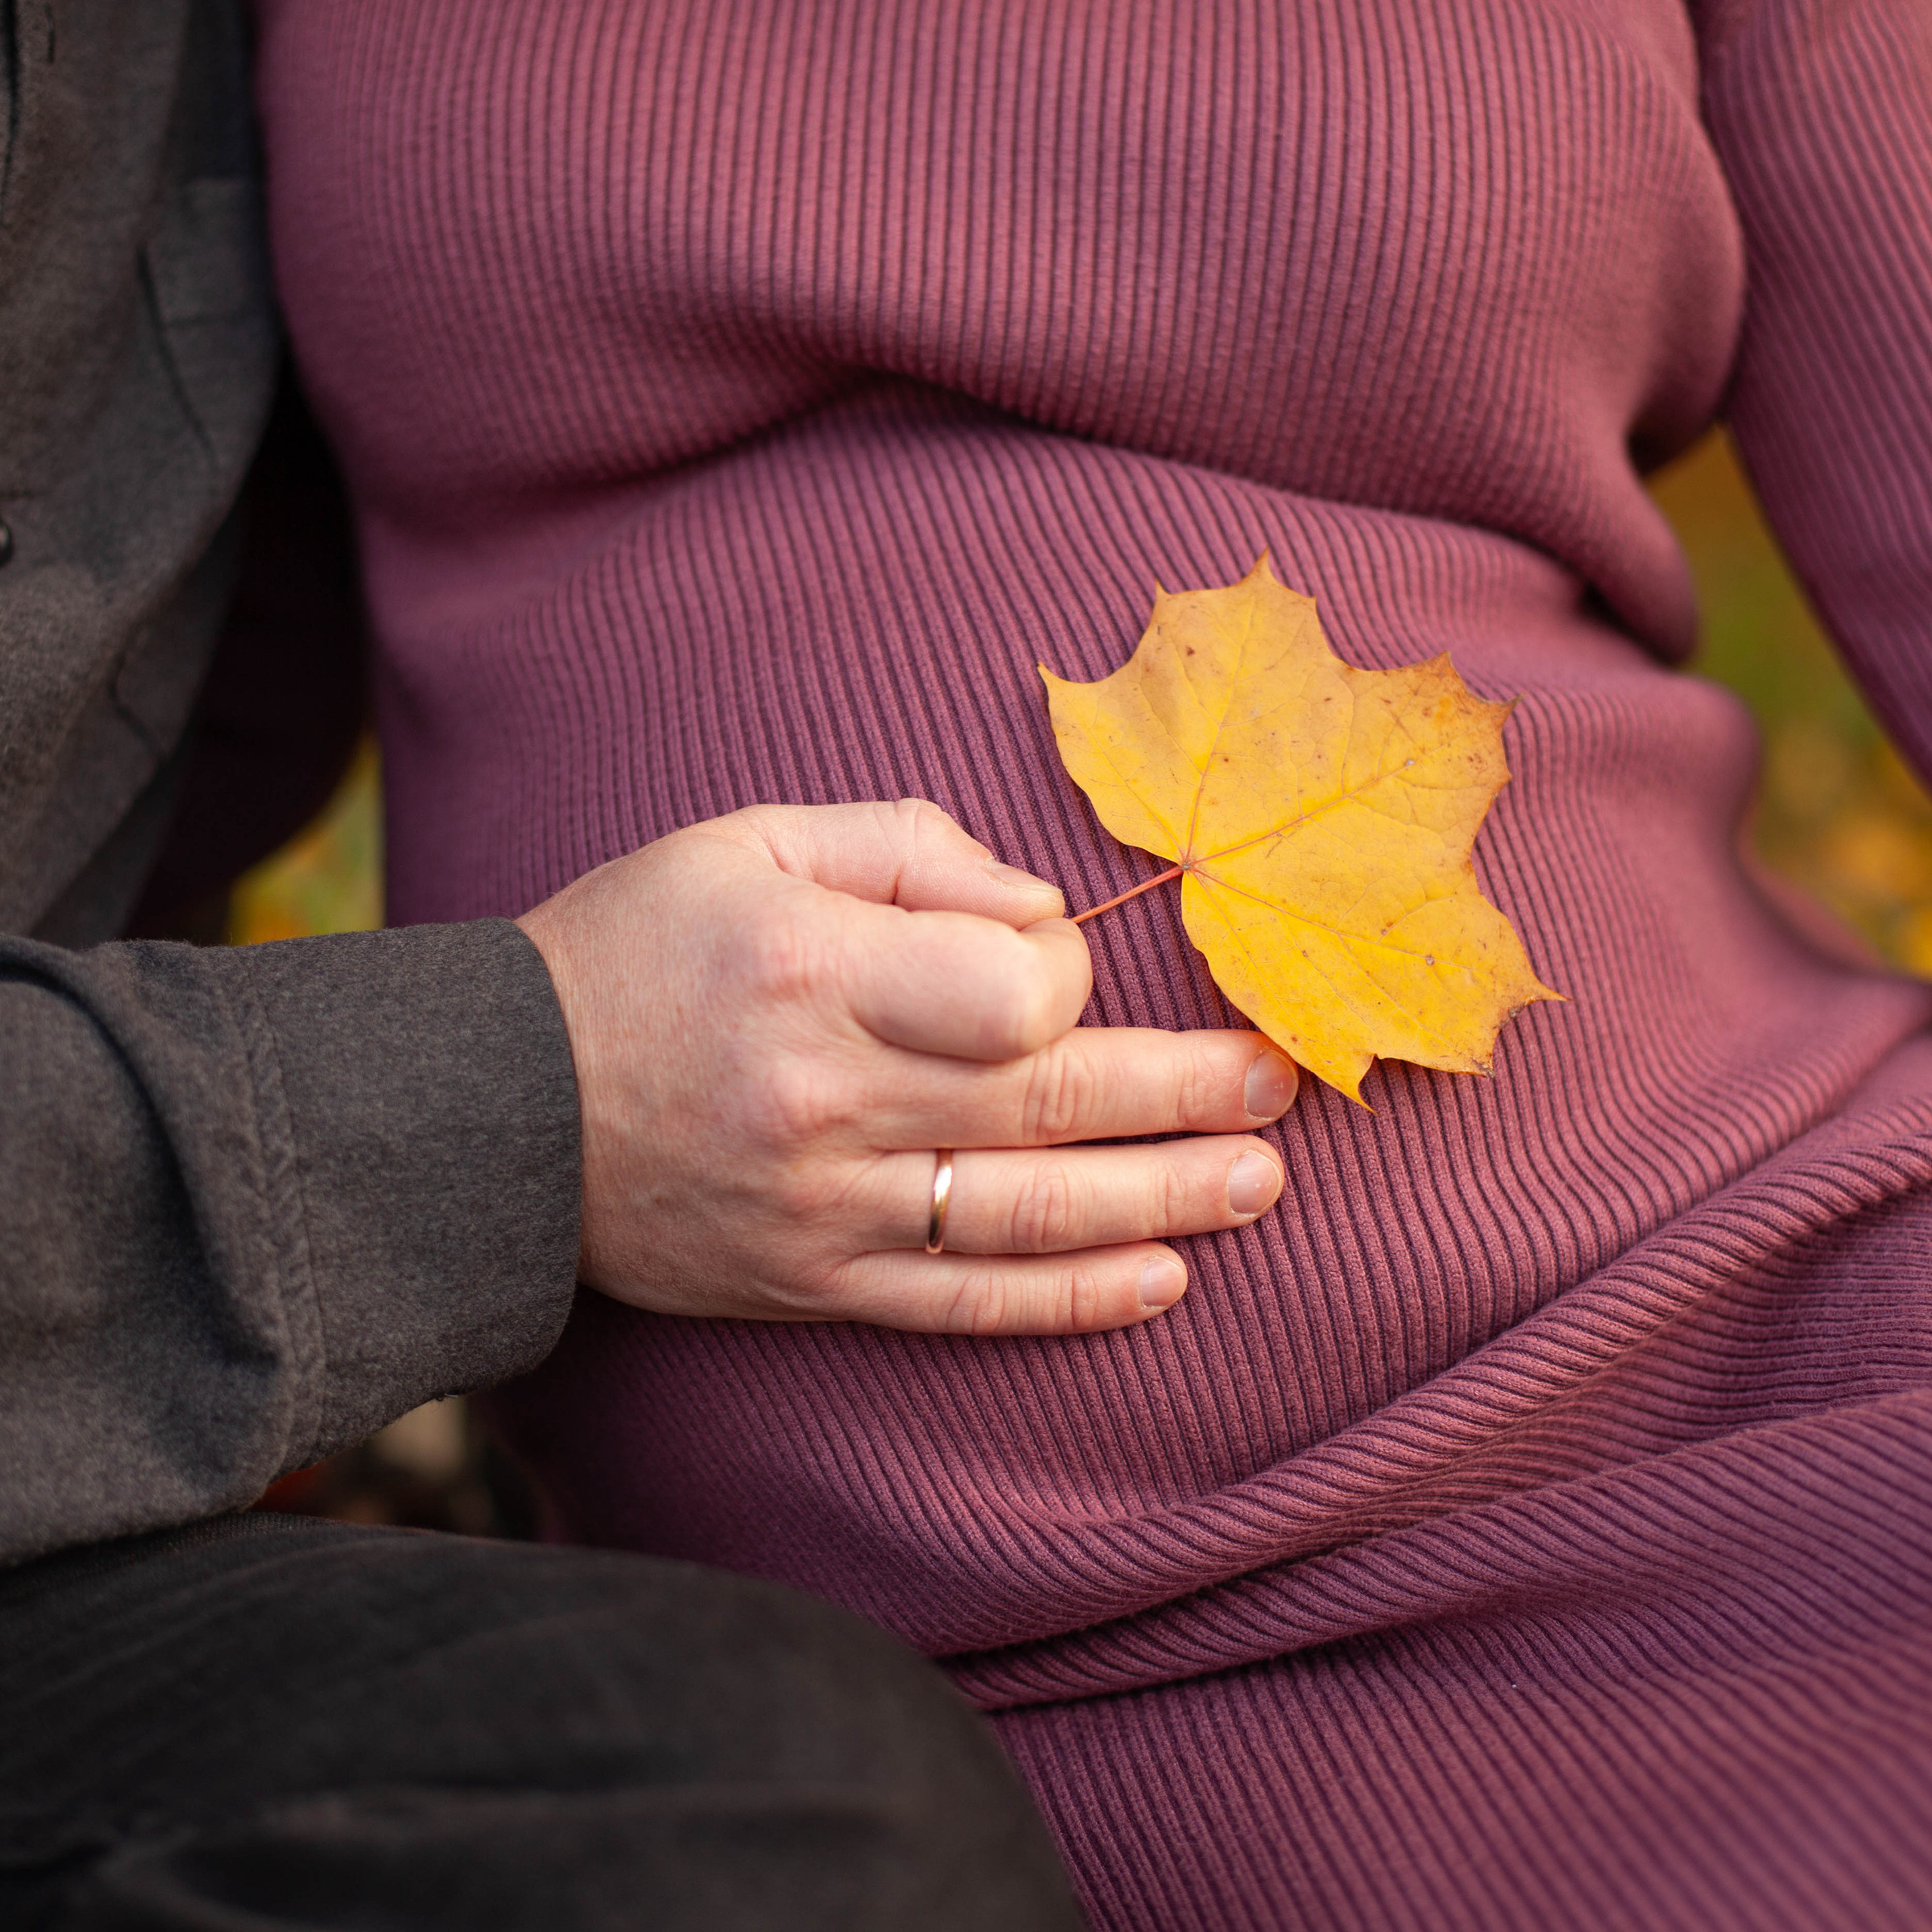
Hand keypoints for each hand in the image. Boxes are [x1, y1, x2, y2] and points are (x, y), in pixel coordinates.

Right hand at [516, 800, 1296, 1334]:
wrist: (497, 1110)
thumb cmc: (636, 949)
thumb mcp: (750, 841)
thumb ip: (908, 851)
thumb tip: (1044, 909)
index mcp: (816, 973)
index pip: (1012, 992)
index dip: (1067, 974)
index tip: (1059, 965)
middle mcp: (829, 1101)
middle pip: (1051, 1106)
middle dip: (1185, 1094)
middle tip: (1281, 1086)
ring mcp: (825, 1210)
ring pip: (1030, 1217)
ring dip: (1164, 1201)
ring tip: (1261, 1182)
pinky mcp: (815, 1284)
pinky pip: (964, 1303)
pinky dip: (1069, 1299)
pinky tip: (1160, 1282)